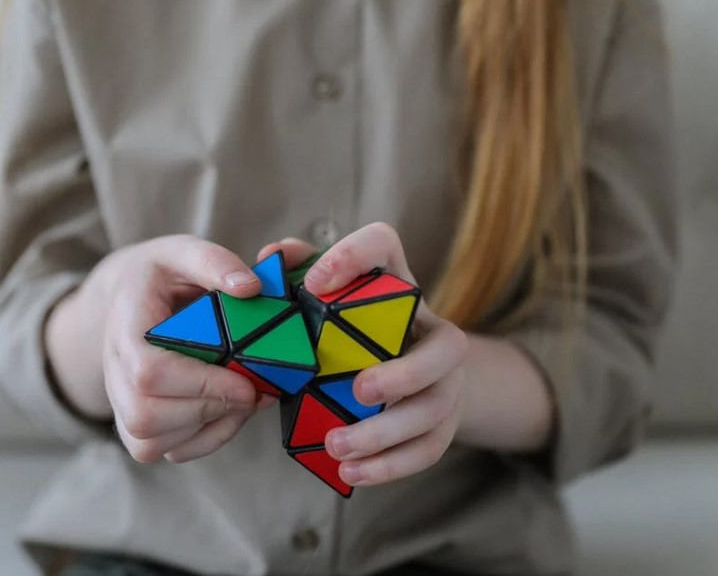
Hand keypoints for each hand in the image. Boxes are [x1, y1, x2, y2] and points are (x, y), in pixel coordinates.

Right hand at [48, 235, 272, 463]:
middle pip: (145, 415)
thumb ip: (214, 262)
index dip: (200, 384)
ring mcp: (121, 402)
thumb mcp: (183, 251)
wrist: (129, 297)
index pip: (148, 371)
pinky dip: (206, 441)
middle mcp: (114, 369)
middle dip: (208, 409)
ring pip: (151, 442)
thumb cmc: (161, 276)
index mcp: (124, 326)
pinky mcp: (137, 425)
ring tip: (244, 399)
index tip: (245, 381)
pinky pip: (166, 451)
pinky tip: (229, 413)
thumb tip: (249, 287)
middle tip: (252, 391)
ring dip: (209, 427)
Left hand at [259, 223, 468, 487]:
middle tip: (359, 391)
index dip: (353, 256)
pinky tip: (351, 472)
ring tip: (337, 447)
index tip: (316, 283)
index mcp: (395, 284)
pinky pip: (429, 447)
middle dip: (405, 372)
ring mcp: (445, 379)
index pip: (384, 244)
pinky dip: (391, 465)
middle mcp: (430, 327)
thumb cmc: (352, 332)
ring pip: (435, 406)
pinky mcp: (443, 422)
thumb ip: (297, 276)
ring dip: (387, 431)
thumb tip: (270, 256)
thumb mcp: (326, 303)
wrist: (408, 374)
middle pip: (446, 346)